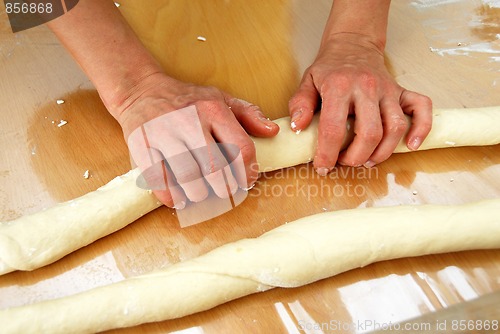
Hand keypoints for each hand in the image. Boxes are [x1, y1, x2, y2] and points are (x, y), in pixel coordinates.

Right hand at [115, 73, 278, 207]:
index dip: (248, 171)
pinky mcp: (141, 147)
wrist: (140, 90)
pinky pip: (159, 181)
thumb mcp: (219, 98)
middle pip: (215, 168)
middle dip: (225, 188)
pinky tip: (178, 197)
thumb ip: (249, 114)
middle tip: (224, 192)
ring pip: (188, 177)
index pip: (241, 148)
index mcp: (212, 109)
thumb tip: (272, 132)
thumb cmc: (186, 100)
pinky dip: (172, 196)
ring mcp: (162, 134)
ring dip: (199, 194)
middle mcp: (188, 121)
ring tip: (202, 193)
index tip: (246, 181)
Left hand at [288, 33, 431, 174]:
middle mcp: (367, 88)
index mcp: (339, 87)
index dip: (327, 154)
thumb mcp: (307, 82)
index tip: (323, 166)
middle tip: (346, 162)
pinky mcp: (402, 92)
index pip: (334, 128)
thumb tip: (298, 128)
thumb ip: (300, 105)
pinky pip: (422, 109)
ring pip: (395, 127)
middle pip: (369, 133)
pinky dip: (421, 129)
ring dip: (382, 152)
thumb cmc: (329, 69)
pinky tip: (411, 145)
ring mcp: (388, 90)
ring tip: (368, 160)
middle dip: (356, 157)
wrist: (353, 44)